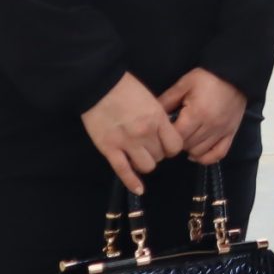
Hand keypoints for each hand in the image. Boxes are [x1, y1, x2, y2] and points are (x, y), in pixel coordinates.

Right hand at [81, 73, 184, 192]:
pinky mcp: (109, 148)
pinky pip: (124, 171)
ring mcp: (126, 142)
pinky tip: (138, 189)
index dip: (172, 148)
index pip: (175, 145)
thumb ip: (158, 117)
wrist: (99, 84)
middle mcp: (145, 133)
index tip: (166, 145)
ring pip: (147, 166)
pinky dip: (132, 182)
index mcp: (158, 118)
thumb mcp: (150, 99)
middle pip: (161, 156)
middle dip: (158, 154)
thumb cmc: (125, 87)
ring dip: (145, 163)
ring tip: (139, 157)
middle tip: (150, 148)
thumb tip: (165, 133)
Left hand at [158, 68, 247, 164]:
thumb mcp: (184, 84)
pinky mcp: (231, 133)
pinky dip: (207, 158)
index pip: (176, 137)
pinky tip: (197, 153)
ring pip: (200, 152)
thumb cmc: (207, 78)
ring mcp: (222, 131)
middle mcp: (210, 126)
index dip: (166, 136)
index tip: (162, 130)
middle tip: (173, 133)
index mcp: (197, 114)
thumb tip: (151, 116)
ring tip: (185, 139)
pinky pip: (219, 154)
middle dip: (176, 142)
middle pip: (187, 146)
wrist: (235, 75)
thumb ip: (167, 100)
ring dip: (189, 149)